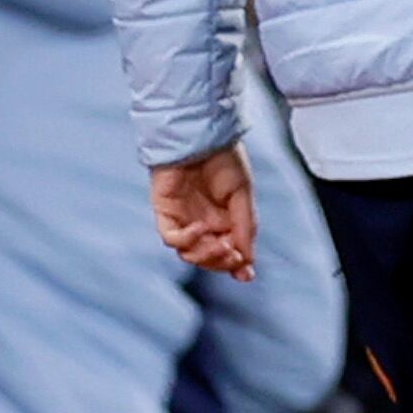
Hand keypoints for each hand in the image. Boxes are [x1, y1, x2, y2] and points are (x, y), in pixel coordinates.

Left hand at [152, 145, 256, 280]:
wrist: (202, 137)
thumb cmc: (225, 160)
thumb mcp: (243, 195)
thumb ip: (245, 226)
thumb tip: (247, 261)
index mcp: (225, 219)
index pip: (228, 251)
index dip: (236, 266)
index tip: (247, 274)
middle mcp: (204, 223)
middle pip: (208, 258)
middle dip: (222, 262)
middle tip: (234, 257)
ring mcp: (184, 219)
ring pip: (189, 253)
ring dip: (206, 256)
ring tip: (221, 247)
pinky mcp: (166, 213)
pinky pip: (172, 237)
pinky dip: (187, 240)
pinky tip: (202, 229)